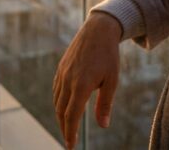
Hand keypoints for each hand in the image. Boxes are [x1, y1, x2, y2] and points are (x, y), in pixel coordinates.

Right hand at [53, 12, 121, 148]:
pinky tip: (64, 106)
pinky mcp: (61, 68)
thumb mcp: (112, 81)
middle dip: (64, 128)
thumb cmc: (108, 56)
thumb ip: (105, 104)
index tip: (70, 146)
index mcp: (81, 85)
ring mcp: (62, 73)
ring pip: (57, 101)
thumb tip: (103, 125)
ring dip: (61, 116)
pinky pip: (56, 89)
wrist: (98, 30)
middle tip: (69, 141)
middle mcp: (68, 80)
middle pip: (61, 111)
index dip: (70, 133)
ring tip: (67, 126)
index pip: (72, 115)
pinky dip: (59, 102)